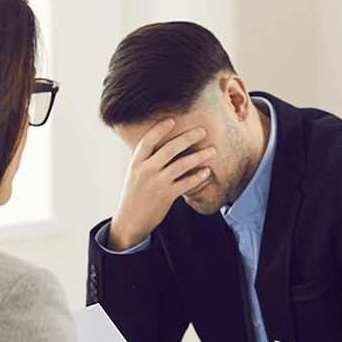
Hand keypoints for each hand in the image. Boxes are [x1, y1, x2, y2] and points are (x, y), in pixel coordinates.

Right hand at [108, 119, 215, 250]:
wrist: (129, 222)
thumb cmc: (133, 196)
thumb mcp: (134, 174)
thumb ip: (146, 160)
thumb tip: (160, 145)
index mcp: (136, 164)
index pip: (147, 141)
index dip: (159, 129)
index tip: (171, 120)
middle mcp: (145, 172)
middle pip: (169, 149)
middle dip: (187, 138)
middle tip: (202, 131)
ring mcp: (156, 184)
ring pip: (181, 165)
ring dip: (199, 156)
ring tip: (212, 150)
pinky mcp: (166, 196)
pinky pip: (186, 184)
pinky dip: (198, 176)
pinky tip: (206, 171)